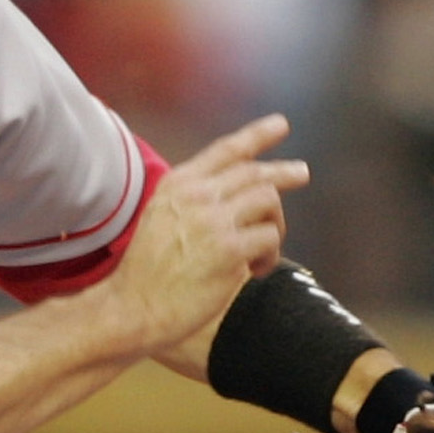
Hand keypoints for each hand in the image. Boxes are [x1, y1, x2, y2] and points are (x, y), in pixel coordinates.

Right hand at [109, 116, 302, 364]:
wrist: (131, 307)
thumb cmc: (144, 272)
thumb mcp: (159, 217)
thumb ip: (191, 200)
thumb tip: (230, 197)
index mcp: (179, 184)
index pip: (227, 150)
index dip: (258, 134)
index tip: (280, 125)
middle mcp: (198, 195)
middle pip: (255, 173)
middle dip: (284, 172)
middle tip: (301, 173)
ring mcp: (215, 221)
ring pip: (269, 200)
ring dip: (275, 224)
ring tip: (264, 250)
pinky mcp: (230, 251)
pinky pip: (270, 238)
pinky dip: (269, 255)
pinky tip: (255, 271)